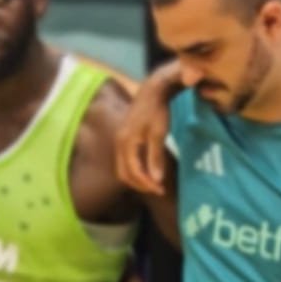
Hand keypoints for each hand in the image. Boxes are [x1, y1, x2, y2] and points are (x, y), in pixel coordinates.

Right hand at [115, 65, 177, 195]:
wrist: (152, 92)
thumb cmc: (157, 111)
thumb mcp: (159, 134)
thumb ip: (156, 157)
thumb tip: (156, 180)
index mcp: (126, 142)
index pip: (133, 172)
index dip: (147, 183)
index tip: (161, 189)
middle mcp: (118, 143)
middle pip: (124, 174)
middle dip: (141, 185)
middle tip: (158, 189)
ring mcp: (119, 141)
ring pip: (122, 169)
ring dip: (137, 179)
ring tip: (153, 183)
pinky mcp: (122, 139)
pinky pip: (124, 162)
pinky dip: (134, 170)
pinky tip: (148, 171)